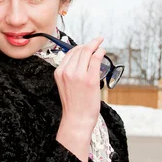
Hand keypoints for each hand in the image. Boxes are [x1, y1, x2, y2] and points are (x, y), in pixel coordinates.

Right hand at [54, 37, 104, 161]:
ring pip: (87, 52)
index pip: (70, 53)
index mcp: (59, 72)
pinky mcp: (90, 79)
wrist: (77, 119)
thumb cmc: (74, 104)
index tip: (87, 46)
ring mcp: (79, 75)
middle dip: (89, 44)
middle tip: (96, 42)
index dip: (80, 47)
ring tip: (100, 46)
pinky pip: (95, 58)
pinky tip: (103, 51)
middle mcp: (67, 71)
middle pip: (79, 50)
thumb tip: (81, 60)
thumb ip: (70, 72)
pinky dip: (100, 51)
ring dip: (95, 46)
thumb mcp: (65, 85)